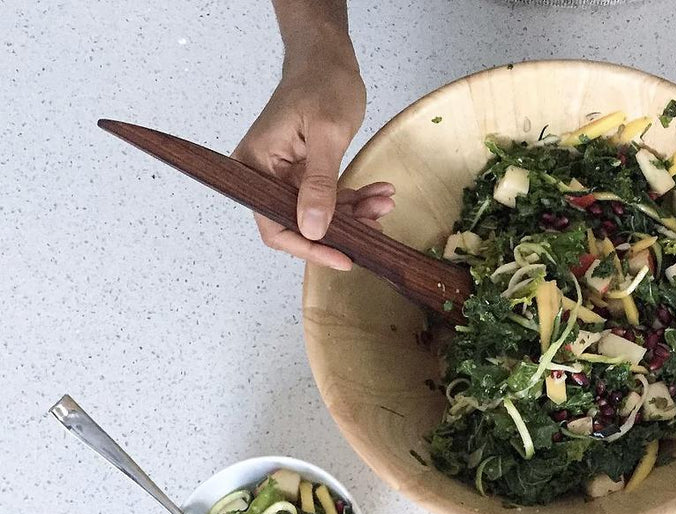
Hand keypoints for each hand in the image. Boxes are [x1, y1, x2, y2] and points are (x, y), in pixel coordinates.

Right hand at [232, 46, 393, 269]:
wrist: (327, 58)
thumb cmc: (322, 84)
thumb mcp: (326, 135)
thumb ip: (319, 184)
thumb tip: (311, 229)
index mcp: (255, 166)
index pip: (274, 224)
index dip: (308, 247)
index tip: (344, 258)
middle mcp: (264, 175)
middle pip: (298, 224)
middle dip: (341, 230)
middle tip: (377, 225)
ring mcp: (285, 176)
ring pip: (320, 215)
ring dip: (355, 215)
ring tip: (384, 203)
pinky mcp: (305, 174)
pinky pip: (329, 199)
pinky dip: (355, 200)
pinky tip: (380, 194)